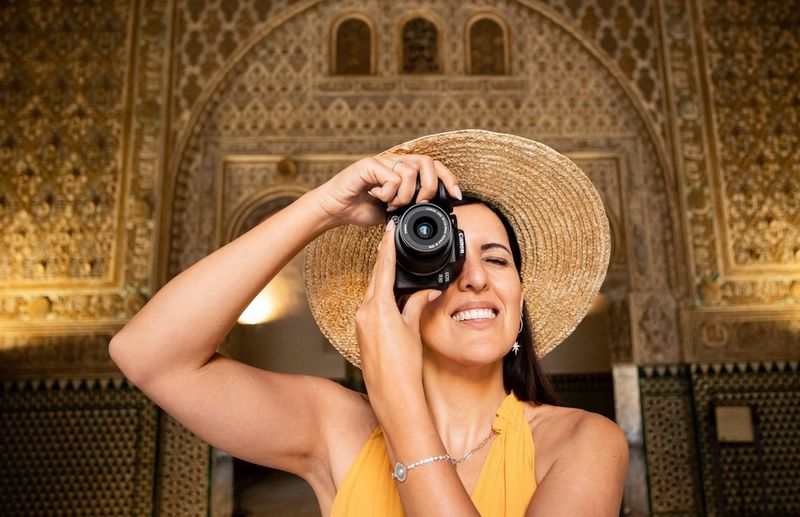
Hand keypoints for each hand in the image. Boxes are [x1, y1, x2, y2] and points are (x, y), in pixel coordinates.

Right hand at [312, 154, 461, 227]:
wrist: (334, 210)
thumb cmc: (360, 208)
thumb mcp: (393, 211)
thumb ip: (410, 207)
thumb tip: (430, 212)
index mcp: (403, 171)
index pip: (433, 167)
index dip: (448, 179)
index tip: (456, 196)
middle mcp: (395, 162)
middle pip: (427, 163)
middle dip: (429, 187)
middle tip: (419, 203)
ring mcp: (382, 161)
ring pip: (410, 172)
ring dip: (404, 196)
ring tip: (391, 204)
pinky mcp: (369, 165)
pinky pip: (392, 177)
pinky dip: (388, 193)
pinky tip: (377, 197)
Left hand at [355, 219, 442, 401]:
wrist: (391, 393)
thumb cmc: (403, 365)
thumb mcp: (413, 329)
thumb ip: (417, 305)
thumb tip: (426, 291)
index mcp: (378, 307)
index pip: (384, 269)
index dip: (388, 247)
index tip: (389, 230)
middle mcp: (364, 311)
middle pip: (376, 278)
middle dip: (384, 259)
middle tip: (390, 240)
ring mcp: (360, 322)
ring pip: (373, 291)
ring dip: (383, 278)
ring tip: (393, 263)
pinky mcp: (361, 332)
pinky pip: (371, 306)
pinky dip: (381, 295)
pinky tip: (390, 294)